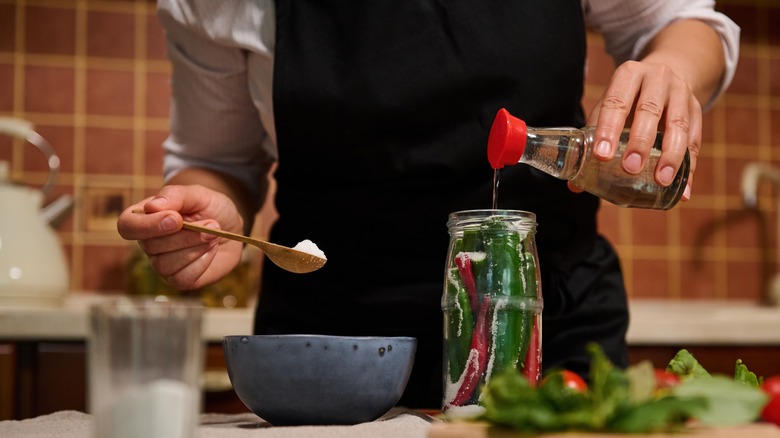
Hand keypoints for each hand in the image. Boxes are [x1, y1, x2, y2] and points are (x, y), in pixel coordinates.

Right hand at [117, 184, 244, 289]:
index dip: (148, 225)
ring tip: (213, 234)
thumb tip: (152, 206)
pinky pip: (182, 279)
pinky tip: (211, 250)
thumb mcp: (197, 193)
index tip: (177, 219)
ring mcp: (162, 264)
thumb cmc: (209, 208)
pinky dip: (201, 263)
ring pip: (165, 265)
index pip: (127, 226)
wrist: (231, 226)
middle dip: (186, 236)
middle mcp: (148, 243)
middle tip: (212, 224)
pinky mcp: (179, 279)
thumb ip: (175, 195)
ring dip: (195, 248)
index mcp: (144, 217)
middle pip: (151, 247)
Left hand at [584, 60, 701, 200]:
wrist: (665, 74)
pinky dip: (689, 166)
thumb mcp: (608, 106)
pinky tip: (682, 190)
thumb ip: (592, 139)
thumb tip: (575, 186)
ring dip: (670, 155)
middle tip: (631, 168)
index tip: (601, 156)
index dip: (608, 128)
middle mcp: (657, 78)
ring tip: (661, 181)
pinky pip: (695, 139)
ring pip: (678, 124)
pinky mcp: (697, 108)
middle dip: (640, 141)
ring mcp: (681, 92)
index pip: (616, 102)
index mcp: (628, 75)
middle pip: (649, 110)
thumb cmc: (628, 97)